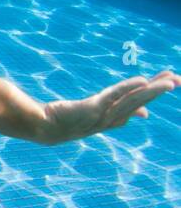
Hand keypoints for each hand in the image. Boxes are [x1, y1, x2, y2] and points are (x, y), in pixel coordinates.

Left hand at [34, 70, 178, 144]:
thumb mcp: (87, 116)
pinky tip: (141, 81)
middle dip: (159, 91)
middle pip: (139, 102)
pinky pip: (113, 97)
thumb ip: (109, 109)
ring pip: (132, 101)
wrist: (40, 128)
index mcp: (109, 120)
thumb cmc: (61, 120)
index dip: (152, 96)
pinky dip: (128, 89)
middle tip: (177, 79)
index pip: (135, 106)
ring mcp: (101, 116)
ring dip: (152, 91)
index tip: (170, 85)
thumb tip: (136, 111)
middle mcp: (109, 120)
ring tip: (169, 82)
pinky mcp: (90, 109)